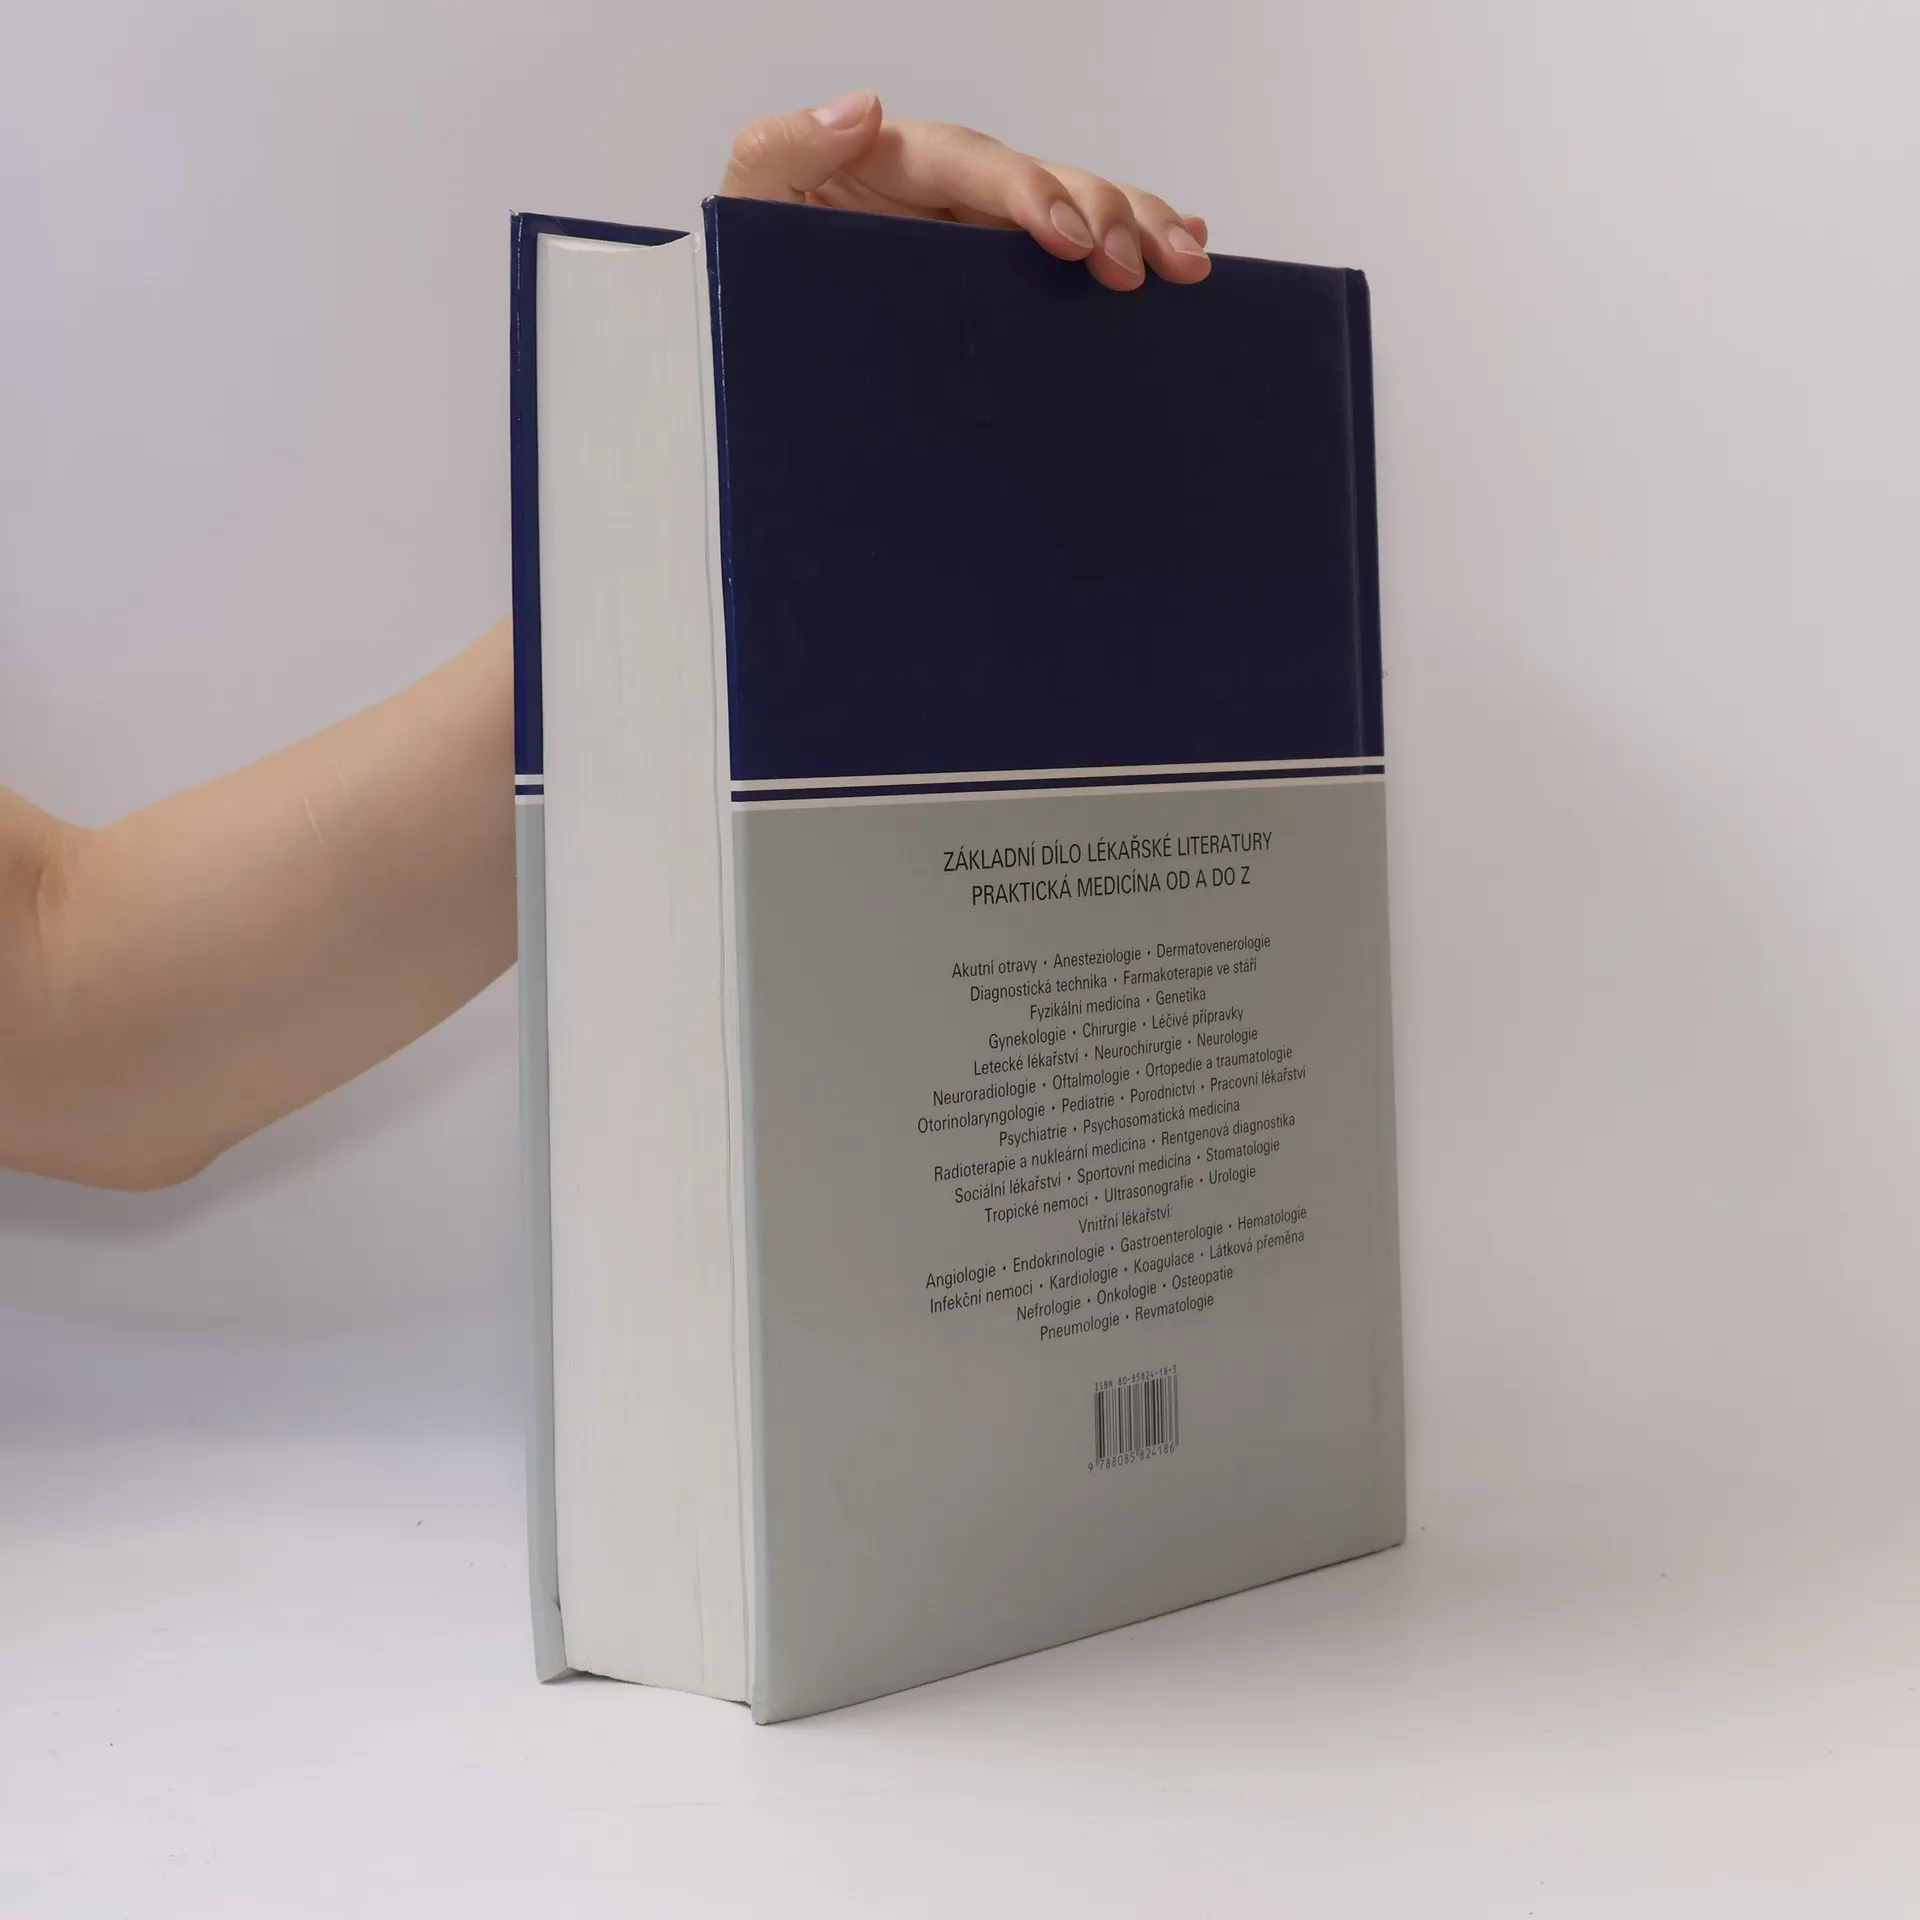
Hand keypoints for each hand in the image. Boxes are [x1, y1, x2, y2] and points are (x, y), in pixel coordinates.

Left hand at [720, 91, 1209, 292]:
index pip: (976, 164)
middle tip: (1141, 267)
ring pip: (1076, 208)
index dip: (1030, 194)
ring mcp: (977, 229)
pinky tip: (1182, 248)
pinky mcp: (994, 272)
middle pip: (1044, 180)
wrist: (753, 325)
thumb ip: (782, 149)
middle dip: (1106, 215)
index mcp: (893, 163)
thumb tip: (860, 107)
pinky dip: (1131, 239)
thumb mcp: (748, 202)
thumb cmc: (748, 266)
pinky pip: (1071, 246)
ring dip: (1138, 226)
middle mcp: (947, 189)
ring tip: (1184, 259)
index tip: (1069, 241)